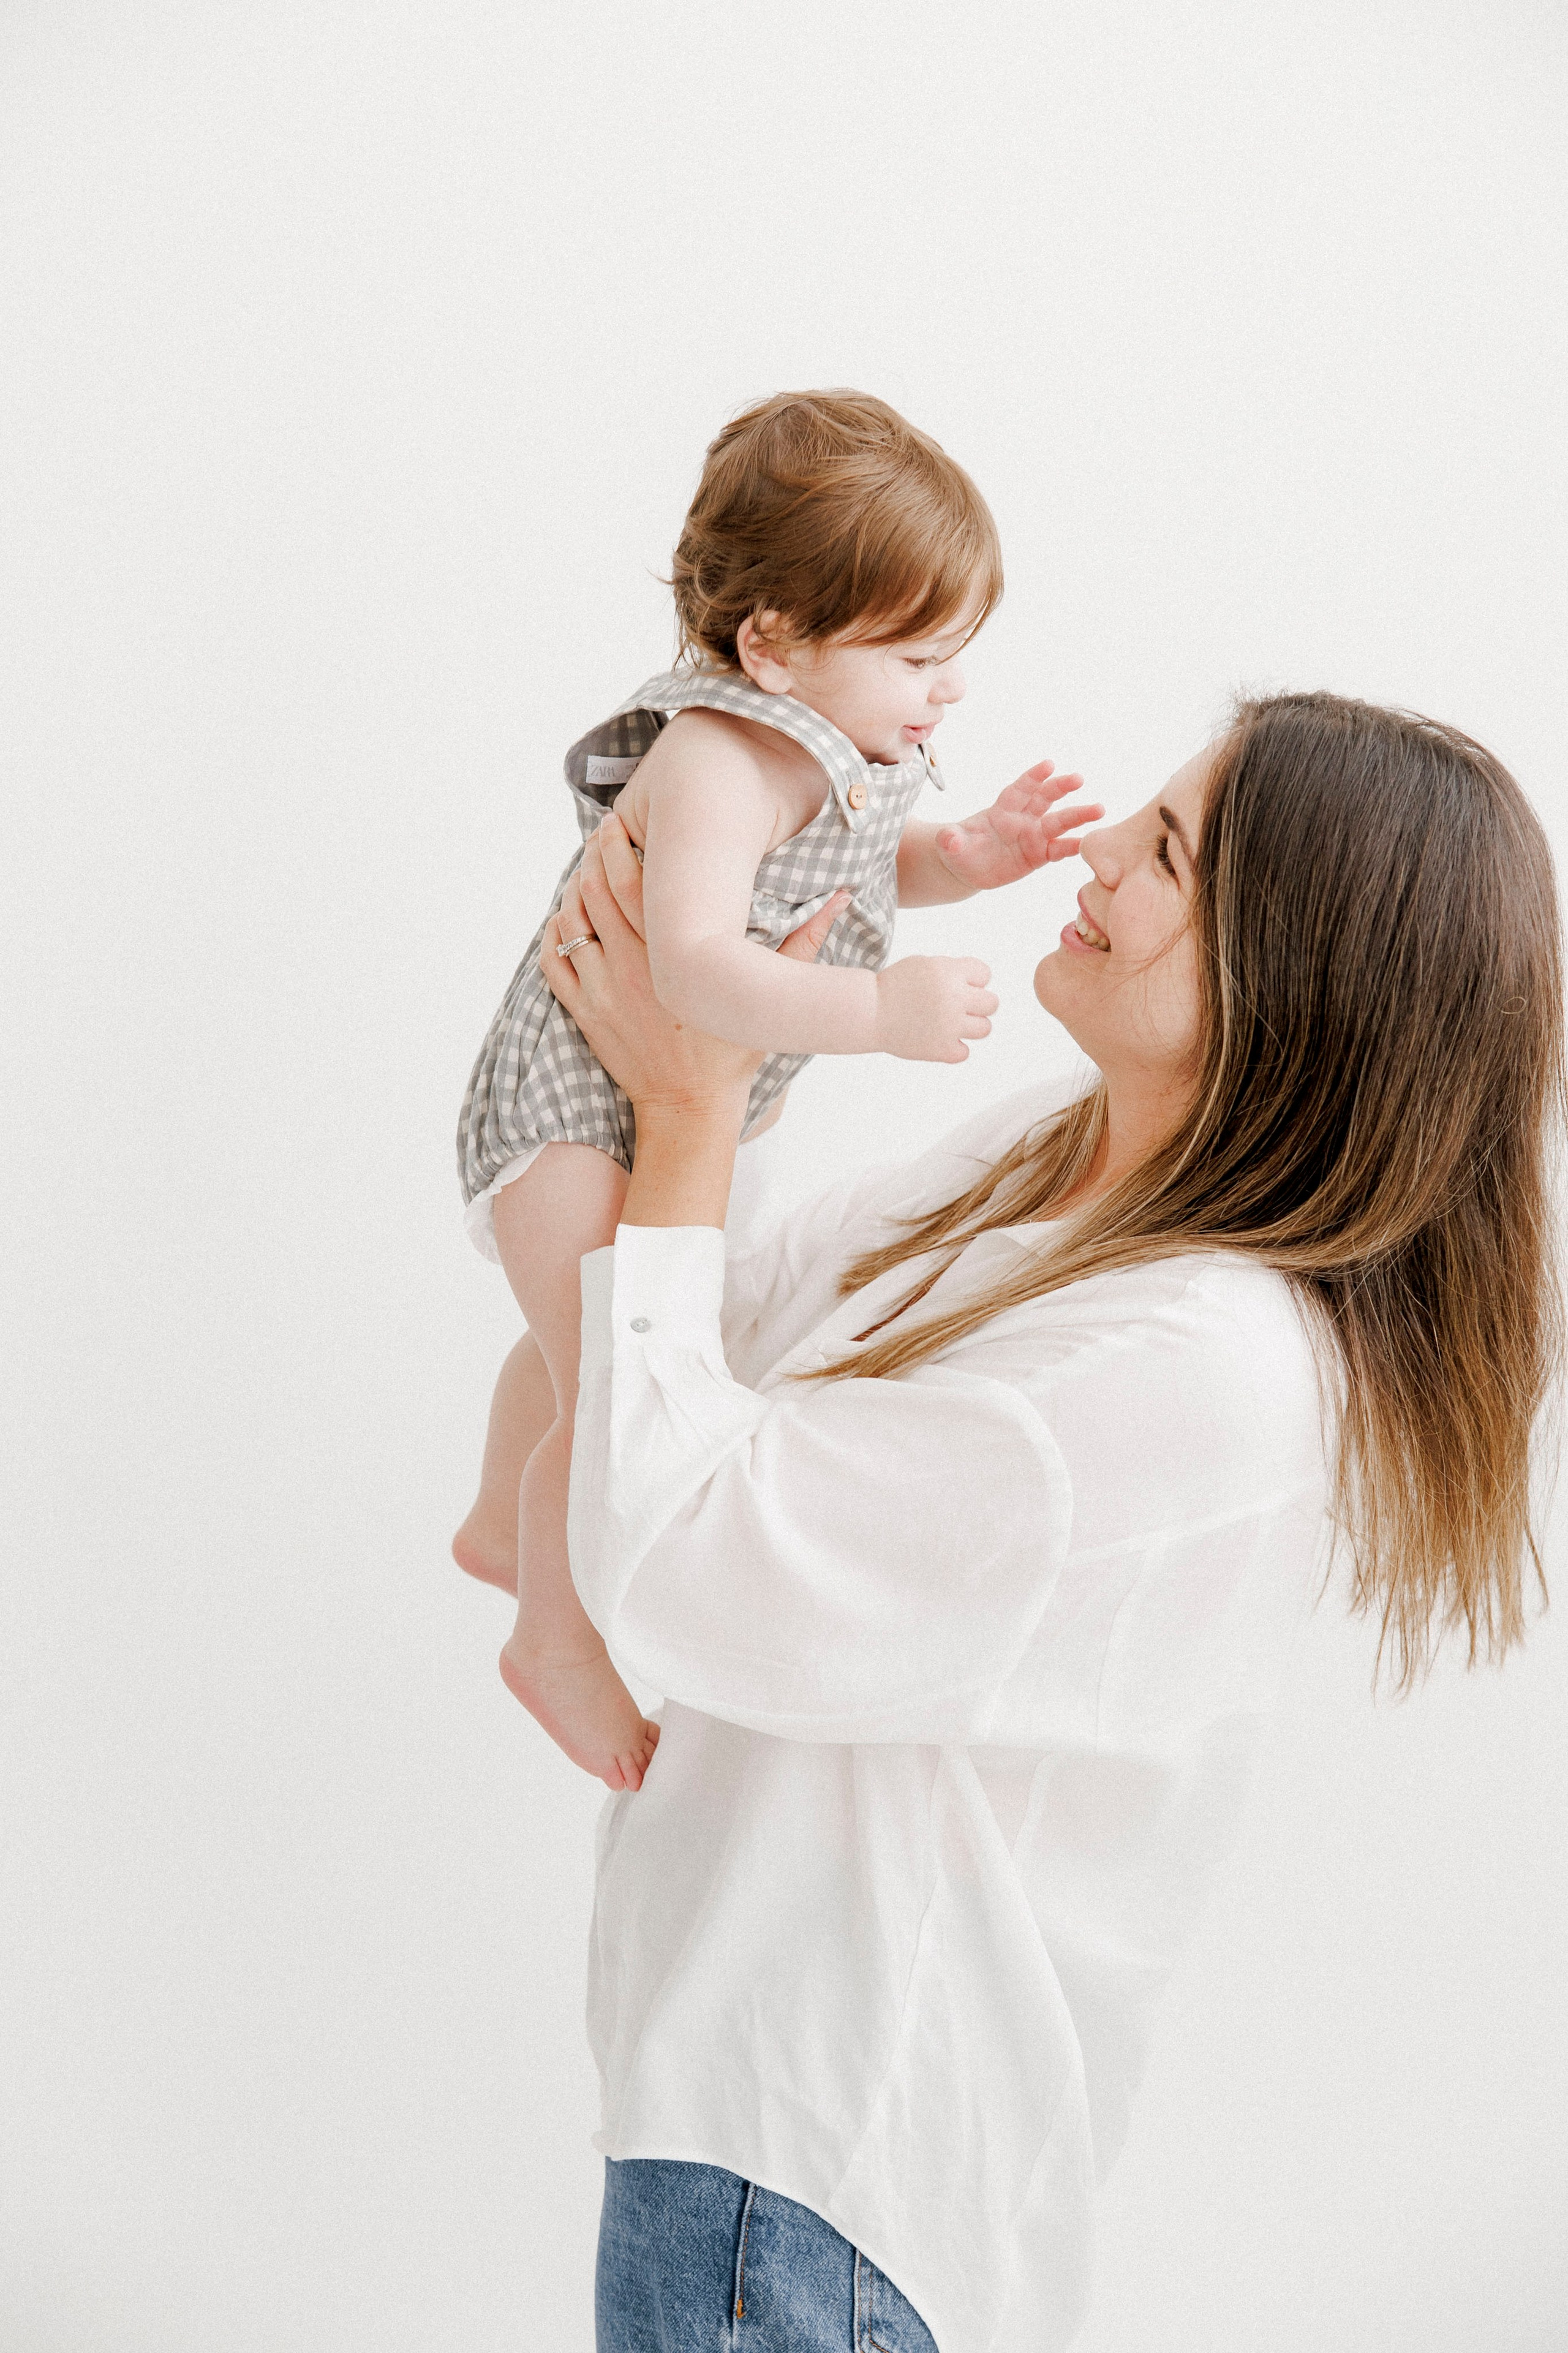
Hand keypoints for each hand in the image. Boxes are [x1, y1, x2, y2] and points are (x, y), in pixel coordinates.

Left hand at [544, 815, 850, 1114]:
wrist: (689, 1108)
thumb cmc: (732, 1053)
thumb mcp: (769, 997)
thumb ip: (804, 945)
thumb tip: (841, 899)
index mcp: (675, 958)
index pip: (635, 885)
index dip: (620, 847)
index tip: (621, 824)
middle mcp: (633, 969)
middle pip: (596, 894)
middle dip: (593, 857)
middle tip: (602, 837)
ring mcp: (602, 992)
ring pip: (571, 924)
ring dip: (573, 893)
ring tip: (585, 875)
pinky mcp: (585, 1013)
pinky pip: (555, 963)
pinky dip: (556, 935)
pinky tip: (568, 921)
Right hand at [873, 954, 997, 1062]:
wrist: (869, 1011)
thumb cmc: (894, 987)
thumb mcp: (925, 964)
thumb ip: (953, 971)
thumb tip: (980, 985)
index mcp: (949, 972)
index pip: (984, 974)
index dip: (971, 980)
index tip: (955, 984)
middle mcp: (954, 998)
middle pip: (992, 1003)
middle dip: (977, 1003)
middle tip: (958, 1006)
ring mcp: (949, 1026)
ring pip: (985, 1029)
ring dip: (970, 1026)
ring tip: (950, 1023)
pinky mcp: (941, 1049)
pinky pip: (965, 1052)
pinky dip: (953, 1048)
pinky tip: (938, 1039)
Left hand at [933, 760, 1102, 892]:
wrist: (969, 866)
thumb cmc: (960, 849)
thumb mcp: (951, 845)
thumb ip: (951, 840)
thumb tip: (948, 839)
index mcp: (1002, 809)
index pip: (1019, 789)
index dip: (1032, 777)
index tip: (1049, 765)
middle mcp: (1022, 818)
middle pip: (1044, 798)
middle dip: (1060, 787)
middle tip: (1078, 778)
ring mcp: (1033, 836)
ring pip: (1058, 822)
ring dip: (1078, 816)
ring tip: (1100, 809)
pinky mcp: (1040, 855)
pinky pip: (1059, 850)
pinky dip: (1073, 847)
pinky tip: (1088, 844)